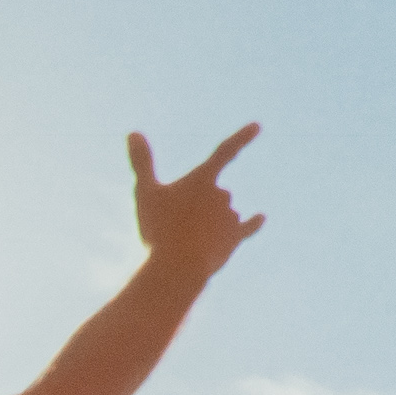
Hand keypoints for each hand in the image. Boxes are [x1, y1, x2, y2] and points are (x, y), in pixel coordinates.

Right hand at [131, 125, 266, 293]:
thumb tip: (133, 132)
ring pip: (220, 212)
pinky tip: (262, 217)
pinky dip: (253, 223)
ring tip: (184, 238)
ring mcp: (231, 217)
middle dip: (197, 202)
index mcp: (203, 179)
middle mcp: (223, 195)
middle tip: (172, 223)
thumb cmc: (159, 229)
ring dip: (206, 220)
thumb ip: (142, 161)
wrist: (179, 268)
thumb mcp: (145, 192)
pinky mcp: (235, 238)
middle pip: (211, 191)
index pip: (225, 151)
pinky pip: (247, 227)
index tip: (258, 126)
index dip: (242, 138)